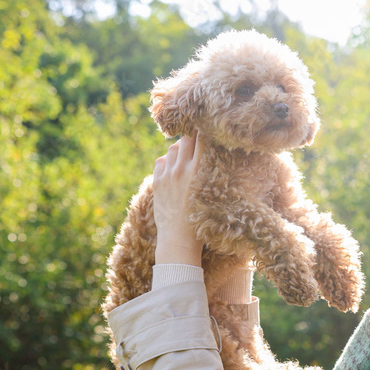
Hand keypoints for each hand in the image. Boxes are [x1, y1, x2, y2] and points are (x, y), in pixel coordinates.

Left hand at [153, 133, 204, 264]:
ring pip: (174, 147)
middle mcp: (182, 170)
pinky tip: (174, 168)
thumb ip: (209, 172)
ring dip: (181, 149)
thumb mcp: (211, 193)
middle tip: (199, 139)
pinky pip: (161, 160)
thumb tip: (212, 154)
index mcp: (199, 172)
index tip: (211, 129)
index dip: (206, 131)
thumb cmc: (202, 220)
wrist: (179, 240)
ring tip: (187, 156)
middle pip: (187, 138)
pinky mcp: (157, 182)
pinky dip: (168, 160)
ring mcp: (168, 175)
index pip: (202, 139)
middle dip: (193, 137)